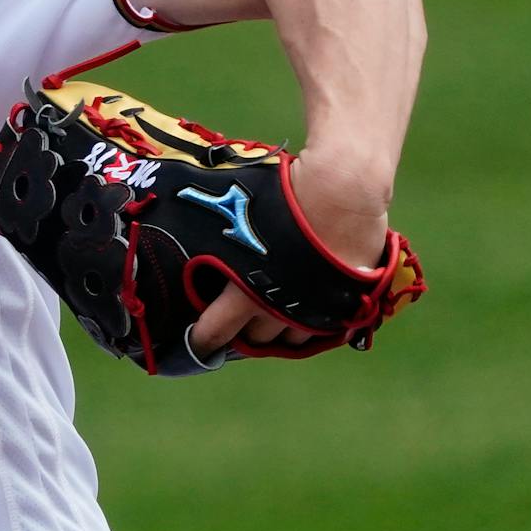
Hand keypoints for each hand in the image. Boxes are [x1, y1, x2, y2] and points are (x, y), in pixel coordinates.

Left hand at [190, 145, 393, 354]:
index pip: (217, 331)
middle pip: (256, 339)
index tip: (198, 343)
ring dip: (282, 327)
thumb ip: (214, 238)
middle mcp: (279, 309)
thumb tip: (185, 236)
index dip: (203, 340)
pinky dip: (314, 322)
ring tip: (277, 306)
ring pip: (292, 338)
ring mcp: (315, 310)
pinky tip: (309, 305)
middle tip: (242, 310)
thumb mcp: (235, 214)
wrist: (343, 187)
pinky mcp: (345, 305)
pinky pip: (326, 329)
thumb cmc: (283, 194)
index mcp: (246, 292)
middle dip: (246, 328)